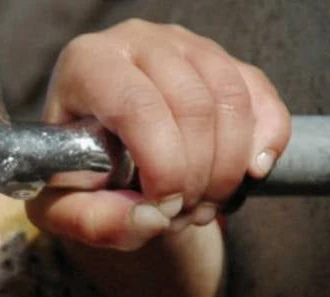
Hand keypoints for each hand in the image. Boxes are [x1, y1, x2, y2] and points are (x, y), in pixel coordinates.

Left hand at [26, 19, 290, 250]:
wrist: (102, 159)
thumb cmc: (77, 175)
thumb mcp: (64, 207)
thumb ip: (93, 221)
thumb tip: (151, 220)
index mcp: (87, 65)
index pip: (136, 106)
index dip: (163, 165)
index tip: (164, 208)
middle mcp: (137, 42)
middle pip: (192, 106)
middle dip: (198, 176)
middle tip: (184, 215)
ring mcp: (187, 46)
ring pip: (232, 102)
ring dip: (229, 168)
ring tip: (204, 206)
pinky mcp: (225, 61)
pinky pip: (262, 97)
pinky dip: (266, 142)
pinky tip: (250, 175)